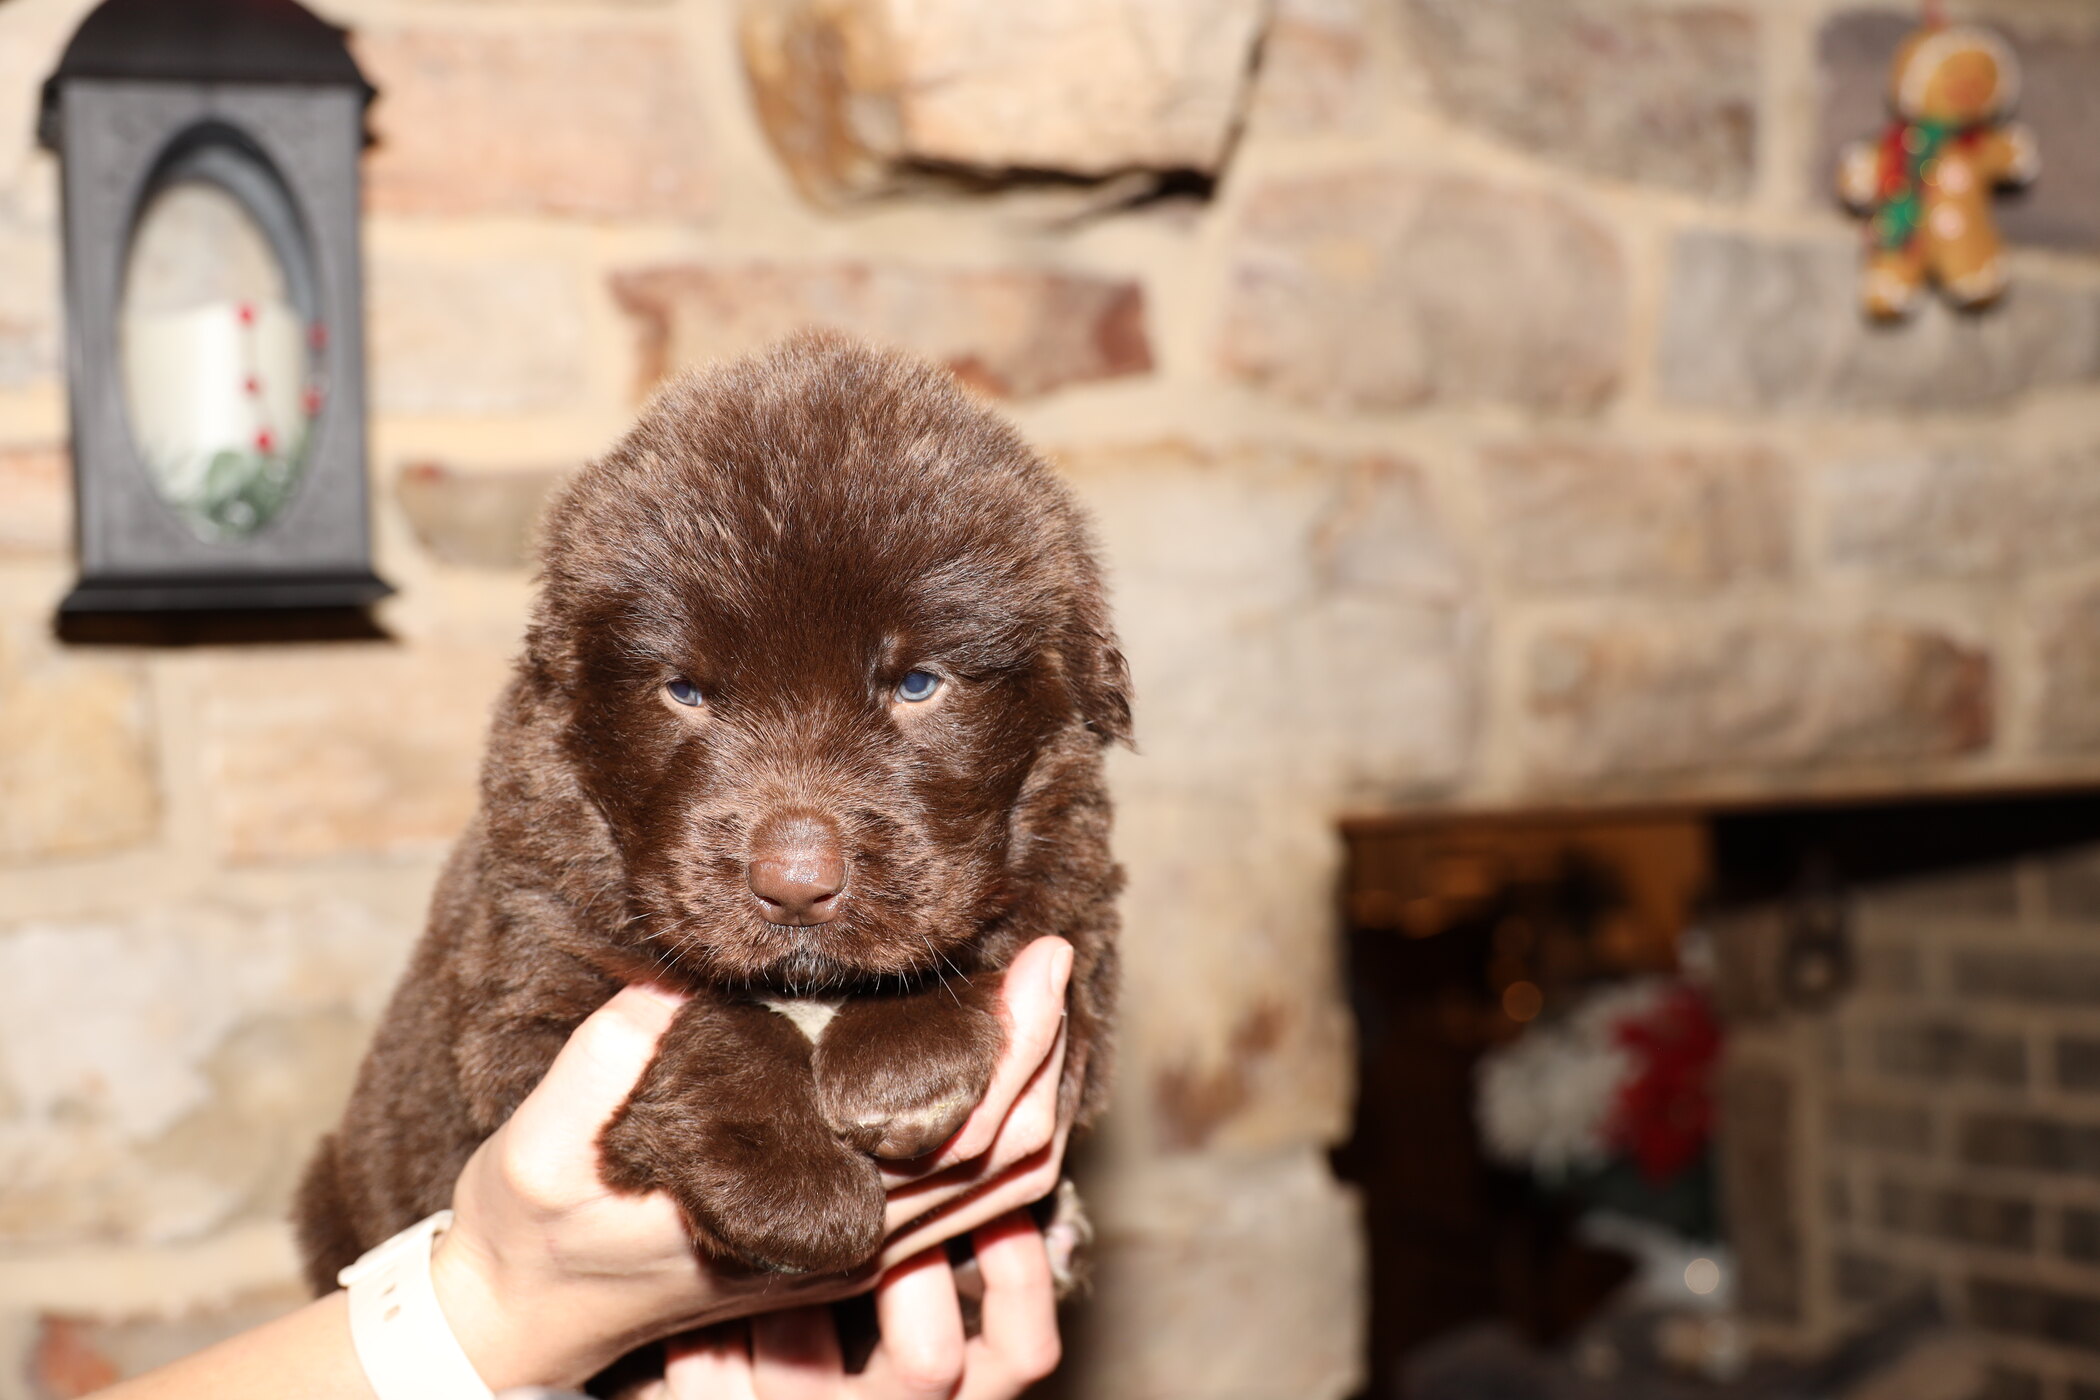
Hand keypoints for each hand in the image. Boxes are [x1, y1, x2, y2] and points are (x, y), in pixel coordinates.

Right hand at [430, 937, 1074, 1390]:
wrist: (522, 1312)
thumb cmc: (534, 1229)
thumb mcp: (543, 1146)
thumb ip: (609, 1061)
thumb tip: (682, 980)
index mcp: (798, 1215)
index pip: (951, 1135)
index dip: (1009, 1046)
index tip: (1036, 960)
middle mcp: (847, 1240)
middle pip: (1002, 1156)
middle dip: (1043, 1050)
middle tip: (1056, 954)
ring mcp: (851, 1246)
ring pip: (995, 1184)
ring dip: (1033, 1090)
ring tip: (1040, 997)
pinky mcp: (841, 1237)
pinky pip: (960, 1193)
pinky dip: (999, 1127)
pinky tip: (988, 1061)